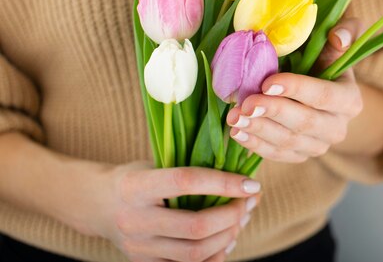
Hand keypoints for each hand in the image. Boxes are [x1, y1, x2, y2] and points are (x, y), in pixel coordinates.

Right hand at [87, 162, 260, 261]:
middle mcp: (135, 220)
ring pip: (195, 253)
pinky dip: (214, 257)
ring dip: (228, 236)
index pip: (186, 182)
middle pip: (196, 226)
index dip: (223, 183)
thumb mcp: (155, 164)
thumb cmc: (135, 178)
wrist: (97, 205)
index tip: (251, 184)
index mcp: (136, 186)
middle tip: (249, 203)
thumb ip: (191, 171)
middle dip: (232, 215)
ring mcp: (138, 248)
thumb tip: (242, 180)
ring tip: (241, 220)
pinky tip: (226, 240)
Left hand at [226, 18, 363, 162]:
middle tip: (246, 103)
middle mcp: (338, 128)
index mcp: (350, 100)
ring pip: (288, 142)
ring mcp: (319, 146)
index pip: (323, 96)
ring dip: (259, 130)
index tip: (267, 82)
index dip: (296, 89)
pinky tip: (236, 132)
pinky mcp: (299, 156)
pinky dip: (255, 145)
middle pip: (305, 123)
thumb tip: (338, 37)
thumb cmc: (323, 60)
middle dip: (273, 112)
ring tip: (234, 116)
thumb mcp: (335, 43)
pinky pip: (277, 155)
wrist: (319, 93)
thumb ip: (345, 31)